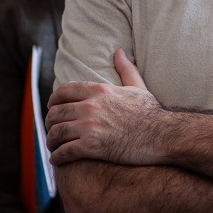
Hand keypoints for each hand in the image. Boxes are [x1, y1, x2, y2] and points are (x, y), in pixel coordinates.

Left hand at [46, 49, 164, 166]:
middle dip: (49, 122)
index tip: (52, 107)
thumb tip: (119, 52)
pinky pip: (64, 152)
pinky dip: (56, 157)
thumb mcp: (138, 86)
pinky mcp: (92, 147)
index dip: (53, 100)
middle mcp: (90, 106)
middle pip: (56, 113)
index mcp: (99, 90)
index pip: (64, 91)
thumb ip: (125, 69)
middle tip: (51, 129)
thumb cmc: (151, 112)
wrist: (162, 135)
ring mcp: (90, 127)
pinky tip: (56, 160)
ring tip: (52, 147)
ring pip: (56, 132)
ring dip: (50, 141)